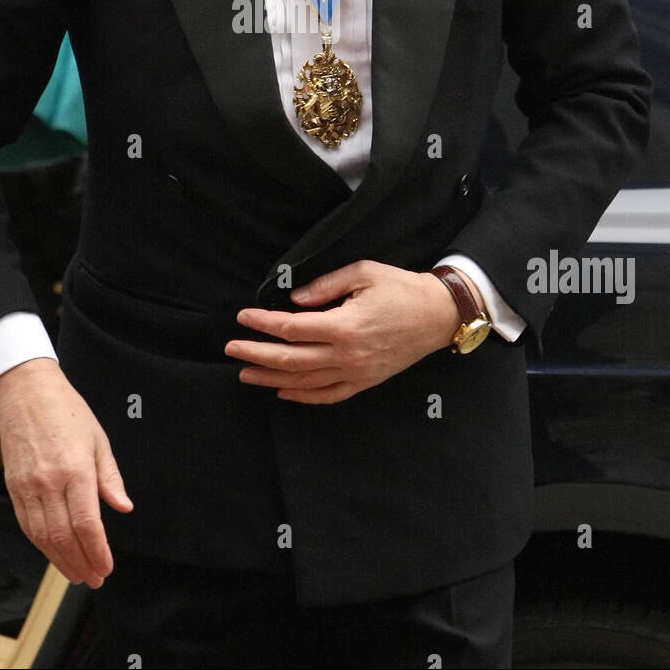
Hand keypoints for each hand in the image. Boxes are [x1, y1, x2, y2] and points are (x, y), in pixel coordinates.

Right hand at [0, 358, 131, 586]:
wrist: (26, 392)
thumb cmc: (66, 411)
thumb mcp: (99, 439)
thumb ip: (110, 477)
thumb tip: (122, 507)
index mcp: (76, 469)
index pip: (87, 524)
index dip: (97, 551)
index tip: (106, 567)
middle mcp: (49, 481)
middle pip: (64, 536)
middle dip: (81, 563)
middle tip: (93, 578)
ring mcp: (28, 486)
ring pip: (43, 537)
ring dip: (60, 561)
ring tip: (76, 574)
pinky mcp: (13, 487)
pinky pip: (26, 525)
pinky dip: (40, 545)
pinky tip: (53, 554)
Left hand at [225, 260, 462, 404]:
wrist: (438, 315)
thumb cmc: (402, 288)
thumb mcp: (363, 272)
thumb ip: (324, 286)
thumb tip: (293, 300)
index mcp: (345, 326)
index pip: (291, 328)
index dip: (263, 323)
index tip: (243, 317)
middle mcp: (347, 355)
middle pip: (290, 360)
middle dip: (256, 353)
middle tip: (231, 348)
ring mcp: (356, 373)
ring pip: (304, 382)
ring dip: (270, 378)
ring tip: (245, 373)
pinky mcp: (365, 381)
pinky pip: (328, 395)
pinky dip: (302, 396)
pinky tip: (282, 391)